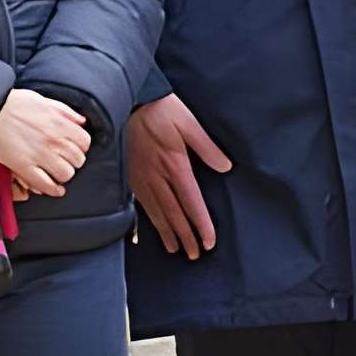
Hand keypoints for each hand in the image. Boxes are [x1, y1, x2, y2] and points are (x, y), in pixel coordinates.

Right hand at [0, 89, 90, 199]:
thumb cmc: (13, 103)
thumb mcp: (43, 100)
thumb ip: (66, 112)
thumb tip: (82, 122)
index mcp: (59, 123)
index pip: (85, 142)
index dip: (81, 146)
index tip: (74, 147)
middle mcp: (53, 140)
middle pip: (78, 160)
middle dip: (73, 161)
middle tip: (65, 160)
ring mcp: (39, 155)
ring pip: (66, 174)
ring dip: (64, 174)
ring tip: (57, 171)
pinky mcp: (23, 167)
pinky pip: (45, 184)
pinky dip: (53, 190)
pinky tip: (56, 189)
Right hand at [129, 93, 234, 258]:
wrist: (130, 101)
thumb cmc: (162, 110)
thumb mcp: (189, 122)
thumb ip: (207, 147)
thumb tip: (226, 167)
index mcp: (174, 165)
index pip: (191, 202)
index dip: (201, 224)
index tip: (209, 241)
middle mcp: (156, 177)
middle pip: (174, 213)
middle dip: (186, 236)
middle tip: (195, 254)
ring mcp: (142, 179)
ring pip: (157, 213)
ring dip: (169, 233)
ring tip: (176, 249)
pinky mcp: (131, 177)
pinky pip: (142, 205)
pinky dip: (150, 221)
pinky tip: (154, 230)